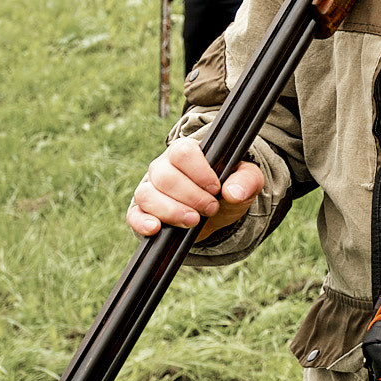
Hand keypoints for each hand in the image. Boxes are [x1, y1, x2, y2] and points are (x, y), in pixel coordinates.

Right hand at [126, 138, 261, 239]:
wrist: (216, 213)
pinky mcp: (142, 211)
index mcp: (186, 153)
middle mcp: (163, 167)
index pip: (183, 152)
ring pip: (147, 195)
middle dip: (191, 197)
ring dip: (172, 211)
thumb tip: (233, 192)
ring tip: (193, 220)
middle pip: (165, 176)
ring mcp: (150, 189)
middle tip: (211, 208)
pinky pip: (133, 215)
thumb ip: (247, 181)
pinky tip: (156, 228)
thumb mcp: (246, 182)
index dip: (200, 172)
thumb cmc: (227, 189)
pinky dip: (143, 222)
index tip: (216, 188)